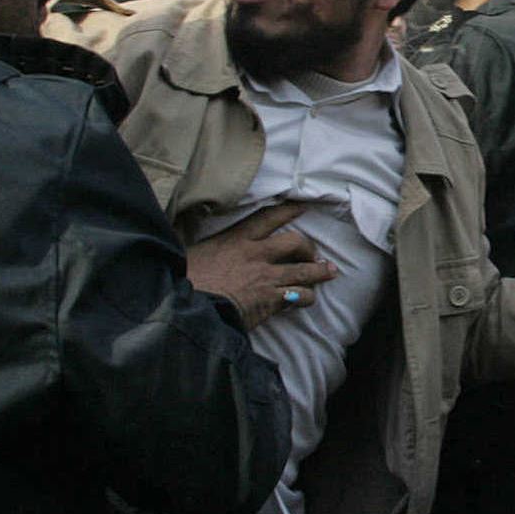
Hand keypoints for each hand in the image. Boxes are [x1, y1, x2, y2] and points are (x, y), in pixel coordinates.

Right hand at [185, 201, 337, 328]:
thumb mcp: (193, 253)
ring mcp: (266, 277)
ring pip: (304, 271)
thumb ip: (208, 248)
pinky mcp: (270, 301)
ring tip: (330, 272)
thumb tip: (203, 247)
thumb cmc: (185, 280)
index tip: (303, 205)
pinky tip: (306, 300)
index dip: (288, 210)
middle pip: (295, 242)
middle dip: (309, 247)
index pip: (268, 217)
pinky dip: (306, 298)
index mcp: (236, 239)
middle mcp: (256, 254)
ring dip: (319, 272)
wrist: (187, 308)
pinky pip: (299, 297)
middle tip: (314, 253)